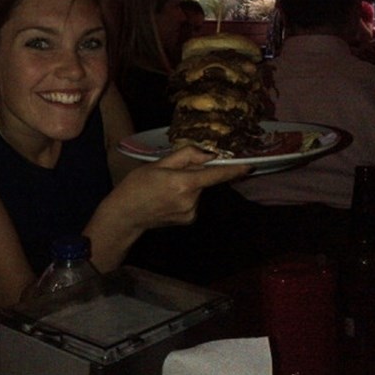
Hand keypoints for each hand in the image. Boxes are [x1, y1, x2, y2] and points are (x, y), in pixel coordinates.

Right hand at [118, 145, 250, 228]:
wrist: (126, 215)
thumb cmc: (137, 185)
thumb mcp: (158, 164)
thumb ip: (185, 156)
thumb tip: (208, 154)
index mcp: (183, 183)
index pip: (215, 175)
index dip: (233, 170)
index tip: (249, 165)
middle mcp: (191, 200)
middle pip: (204, 180)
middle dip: (195, 173)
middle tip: (172, 172)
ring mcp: (191, 212)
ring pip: (199, 190)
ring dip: (190, 185)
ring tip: (166, 187)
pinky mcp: (189, 219)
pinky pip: (194, 201)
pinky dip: (187, 196)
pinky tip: (169, 198)